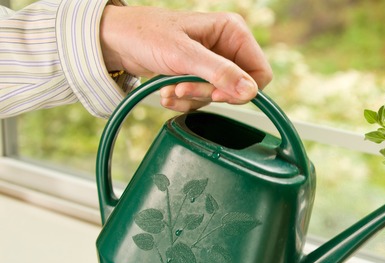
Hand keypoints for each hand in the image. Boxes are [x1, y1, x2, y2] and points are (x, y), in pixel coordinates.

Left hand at [99, 5, 272, 111]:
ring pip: (221, 96)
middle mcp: (228, 46)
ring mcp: (215, 61)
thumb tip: (250, 90)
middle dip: (209, 93)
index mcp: (233, 31)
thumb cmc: (146, 35)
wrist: (117, 40)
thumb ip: (219, 72)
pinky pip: (205, 98)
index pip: (260, 72)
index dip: (241, 90)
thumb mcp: (183, 55)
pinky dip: (187, 101)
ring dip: (194, 99)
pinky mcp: (202, 74)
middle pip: (238, 87)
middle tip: (184, 89)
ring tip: (171, 90)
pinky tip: (169, 92)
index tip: (216, 95)